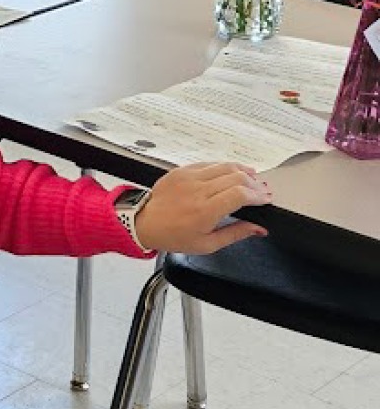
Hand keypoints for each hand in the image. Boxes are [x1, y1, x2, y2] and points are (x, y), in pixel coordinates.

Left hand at [131, 163, 269, 255]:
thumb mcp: (207, 244)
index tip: (265, 199)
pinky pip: (209, 163)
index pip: (240, 195)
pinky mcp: (182, 171)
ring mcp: (188, 178)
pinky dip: (224, 167)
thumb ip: (235, 234)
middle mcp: (197, 191)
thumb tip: (257, 228)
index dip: (257, 195)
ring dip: (243, 171)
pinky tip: (232, 172)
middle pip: (236, 177)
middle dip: (254, 184)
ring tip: (253, 178)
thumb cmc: (172, 236)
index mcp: (204, 212)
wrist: (144, 223)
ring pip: (224, 166)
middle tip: (262, 191)